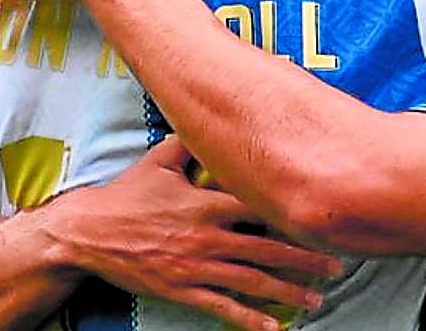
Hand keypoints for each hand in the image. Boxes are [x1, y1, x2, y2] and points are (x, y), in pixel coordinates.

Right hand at [61, 137, 337, 330]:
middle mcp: (206, 235)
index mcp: (205, 202)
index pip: (259, 206)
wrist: (88, 233)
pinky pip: (221, 306)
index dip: (293, 213)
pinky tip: (271, 327)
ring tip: (316, 299)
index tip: (322, 217)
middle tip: (336, 266)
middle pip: (266, 249)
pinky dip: (248, 318)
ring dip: (287, 292)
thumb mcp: (159, 161)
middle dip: (305, 260)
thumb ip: (190, 142)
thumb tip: (211, 116)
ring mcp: (195, 265)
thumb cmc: (126, 195)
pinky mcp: (181, 290)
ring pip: (251, 281)